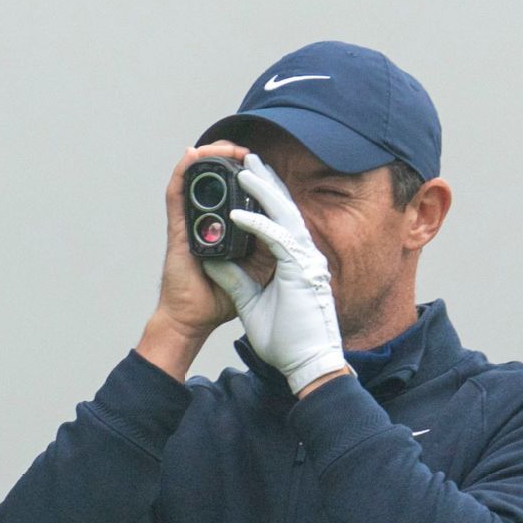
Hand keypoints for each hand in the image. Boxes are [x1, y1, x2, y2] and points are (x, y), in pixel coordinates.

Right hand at [138, 142, 252, 380]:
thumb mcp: (252, 274)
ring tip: (228, 147)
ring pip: (196, 179)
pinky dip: (183, 172)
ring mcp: (189, 224)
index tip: (264, 167)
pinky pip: (177, 194)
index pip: (238, 197)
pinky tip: (193, 155)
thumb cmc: (216, 301)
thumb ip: (263, 255)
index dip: (252, 180)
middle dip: (234, 162)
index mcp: (223, 231)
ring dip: (212, 158)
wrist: (192, 321)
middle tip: (250, 152)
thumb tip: (283, 236)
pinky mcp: (177, 230)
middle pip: (218, 182)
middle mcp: (205, 222)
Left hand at [202, 154, 347, 394]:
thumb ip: (236, 280)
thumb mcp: (251, 304)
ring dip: (263, 189)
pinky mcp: (301, 271)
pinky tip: (237, 213)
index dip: (265, 196)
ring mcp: (306, 261)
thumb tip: (216, 260)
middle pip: (285, 208)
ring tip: (244, 168)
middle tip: (248, 157)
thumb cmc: (287, 341)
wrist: (306, 365)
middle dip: (266, 180)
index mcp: (295, 262)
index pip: (279, 220)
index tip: (248, 178)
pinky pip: (277, 239)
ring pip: (284, 214)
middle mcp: (304, 256)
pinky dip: (257, 223)